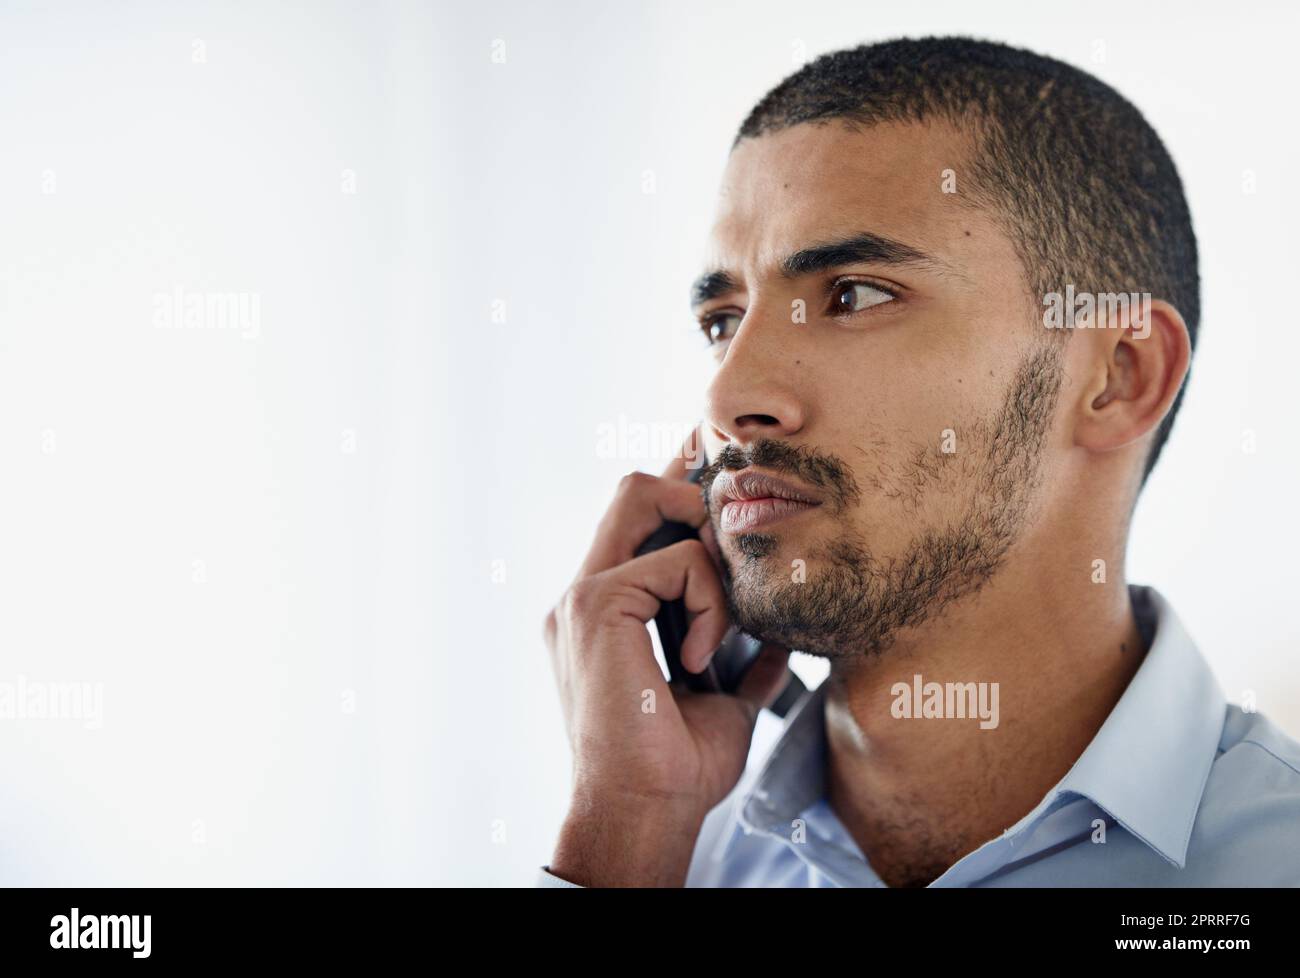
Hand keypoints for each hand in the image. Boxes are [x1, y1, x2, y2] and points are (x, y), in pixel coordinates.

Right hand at [542, 430, 790, 885]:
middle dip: (690, 481)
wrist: (644, 809)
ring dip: (706, 553)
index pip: (636, 521)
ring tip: (717, 623)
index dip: (678, 483)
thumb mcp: (722, 700)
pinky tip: (701, 658)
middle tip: (734, 507)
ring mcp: (580, 594)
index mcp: (605, 614)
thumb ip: (743, 662)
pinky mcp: (594, 603)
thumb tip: (783, 641)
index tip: (719, 459)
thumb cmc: (677, 768)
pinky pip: (677, 562)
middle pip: (632, 487)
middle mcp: (583, 593)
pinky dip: (708, 603)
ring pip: (645, 497)